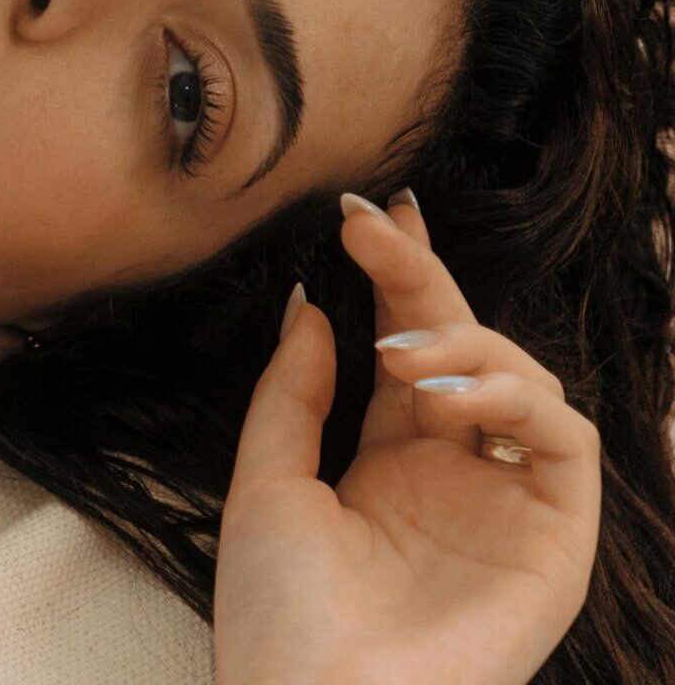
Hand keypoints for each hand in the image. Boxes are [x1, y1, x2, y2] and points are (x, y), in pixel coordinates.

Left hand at [210, 194, 599, 684]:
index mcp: (389, 462)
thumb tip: (311, 303)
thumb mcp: (263, 485)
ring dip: (466, 341)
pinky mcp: (556, 539)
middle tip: (377, 223)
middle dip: (424, 276)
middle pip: (462, 349)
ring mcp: (509, 504)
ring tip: (399, 350)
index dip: (394, 276)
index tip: (363, 212)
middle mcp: (456, 474)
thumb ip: (292, 395)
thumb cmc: (280, 616)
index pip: (407, 348)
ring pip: (524, 380)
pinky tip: (447, 392)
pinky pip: (565, 440)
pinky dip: (514, 396)